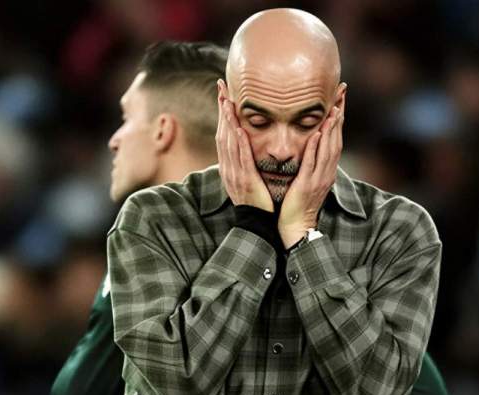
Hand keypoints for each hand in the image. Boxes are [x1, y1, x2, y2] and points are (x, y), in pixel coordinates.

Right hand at [216, 80, 271, 211]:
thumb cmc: (256, 201)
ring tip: (228, 101)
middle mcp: (228, 167)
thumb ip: (246, 161)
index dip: (223, 114)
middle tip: (222, 87)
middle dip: (222, 109)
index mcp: (228, 166)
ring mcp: (235, 174)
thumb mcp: (247, 178)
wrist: (256, 223)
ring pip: (229, 143)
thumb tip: (247, 147)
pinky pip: (242, 158)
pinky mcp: (246, 180)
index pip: (223, 135)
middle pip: (222, 133)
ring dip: (228, 121)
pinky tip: (239, 129)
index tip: (223, 96)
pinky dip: (239, 143)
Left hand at [277, 100, 342, 248]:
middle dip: (339, 116)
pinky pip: (312, 163)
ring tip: (333, 109)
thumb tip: (311, 143)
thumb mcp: (309, 178)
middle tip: (341, 94)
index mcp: (327, 169)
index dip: (338, 118)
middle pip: (336, 139)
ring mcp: (319, 178)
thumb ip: (312, 161)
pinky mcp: (307, 185)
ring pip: (328, 149)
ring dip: (331, 129)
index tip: (340, 98)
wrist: (296, 226)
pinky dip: (315, 148)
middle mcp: (327, 171)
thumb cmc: (299, 203)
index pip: (335, 138)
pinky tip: (315, 134)